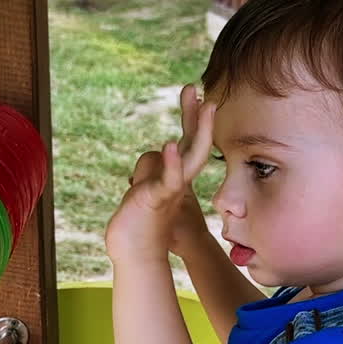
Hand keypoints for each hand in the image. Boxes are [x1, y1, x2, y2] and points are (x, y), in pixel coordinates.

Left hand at [105, 85, 215, 265]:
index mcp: (174, 176)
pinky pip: (169, 181)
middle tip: (195, 88)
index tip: (194, 93)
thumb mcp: (141, 191)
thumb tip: (144, 166)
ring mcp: (172, 189)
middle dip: (197, 115)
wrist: (139, 255)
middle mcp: (178, 180)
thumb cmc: (140, 225)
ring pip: (191, 158)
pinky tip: (168, 147)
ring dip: (198, 131)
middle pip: (193, 142)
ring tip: (204, 105)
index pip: (185, 142)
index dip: (191, 119)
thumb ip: (147, 174)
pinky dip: (171, 165)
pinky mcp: (159, 199)